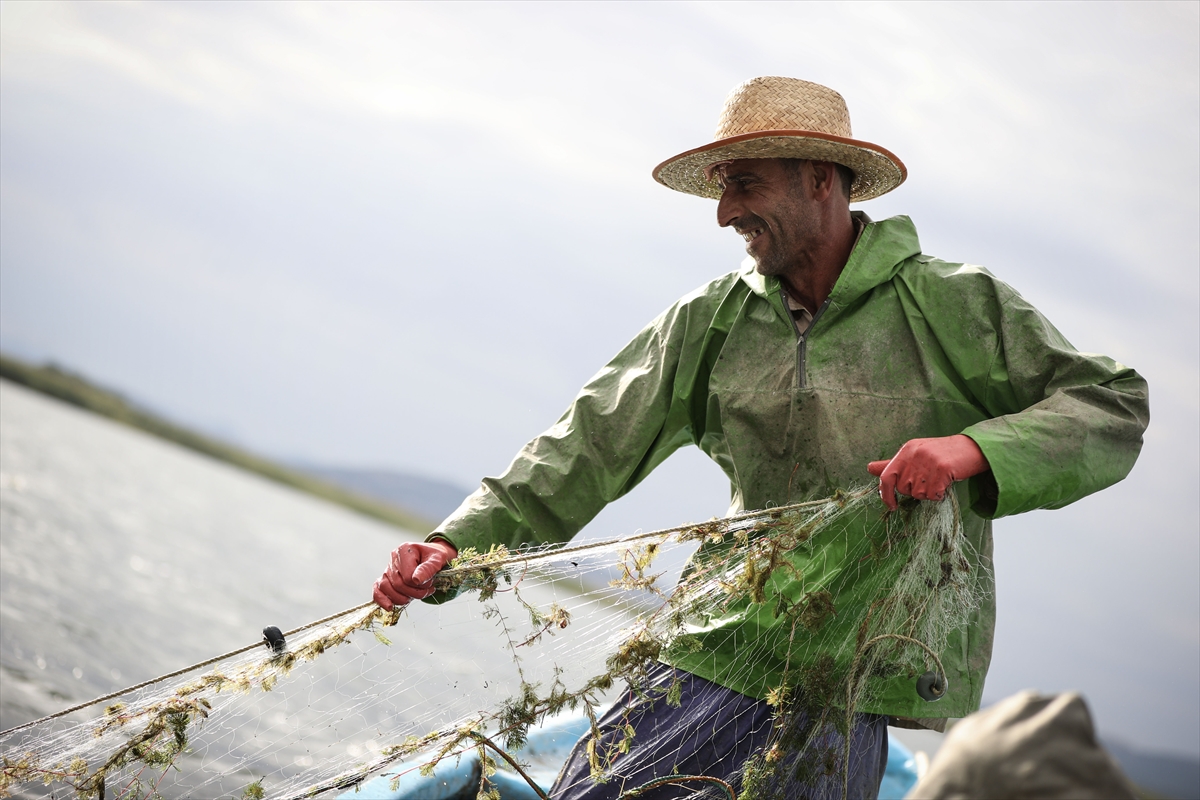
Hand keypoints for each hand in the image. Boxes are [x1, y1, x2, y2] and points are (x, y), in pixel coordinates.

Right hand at [373, 539, 457, 609]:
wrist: (435, 558)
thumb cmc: (436, 557)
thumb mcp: (438, 559)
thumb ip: (428, 568)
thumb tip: (416, 580)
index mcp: (405, 550)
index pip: (407, 576)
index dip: (420, 584)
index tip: (431, 583)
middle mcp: (393, 558)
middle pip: (397, 583)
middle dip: (414, 593)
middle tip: (426, 590)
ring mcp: (388, 568)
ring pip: (386, 588)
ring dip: (401, 598)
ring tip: (414, 597)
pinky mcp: (386, 578)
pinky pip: (378, 589)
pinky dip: (381, 599)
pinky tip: (390, 607)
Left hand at [867, 434, 989, 510]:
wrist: (973, 448)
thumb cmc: (943, 454)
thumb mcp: (916, 455)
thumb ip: (894, 464)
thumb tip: (870, 468)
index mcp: (906, 450)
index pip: (886, 476)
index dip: (885, 494)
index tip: (891, 506)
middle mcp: (914, 454)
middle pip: (903, 488)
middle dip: (915, 491)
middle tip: (929, 481)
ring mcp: (928, 461)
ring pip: (918, 494)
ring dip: (929, 493)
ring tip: (939, 480)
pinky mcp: (942, 469)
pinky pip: (933, 494)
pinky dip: (939, 494)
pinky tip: (946, 483)